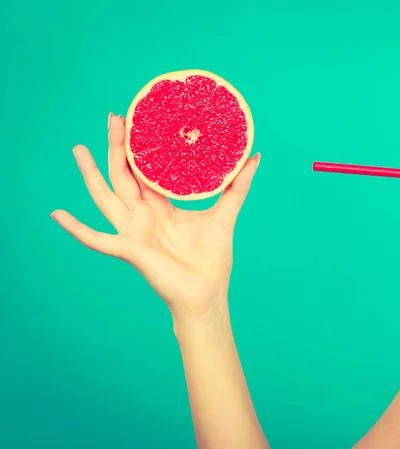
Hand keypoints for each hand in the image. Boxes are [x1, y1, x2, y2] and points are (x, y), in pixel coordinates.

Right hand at [51, 114, 259, 320]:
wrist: (206, 294)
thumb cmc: (213, 258)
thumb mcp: (225, 214)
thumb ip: (238, 186)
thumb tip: (255, 156)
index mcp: (162, 206)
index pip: (147, 171)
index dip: (142, 148)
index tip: (139, 119)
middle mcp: (144, 215)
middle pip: (125, 175)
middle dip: (118, 147)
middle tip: (114, 117)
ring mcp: (133, 231)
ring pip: (106, 197)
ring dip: (90, 175)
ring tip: (78, 149)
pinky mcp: (129, 249)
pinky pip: (97, 239)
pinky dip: (77, 229)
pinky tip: (57, 215)